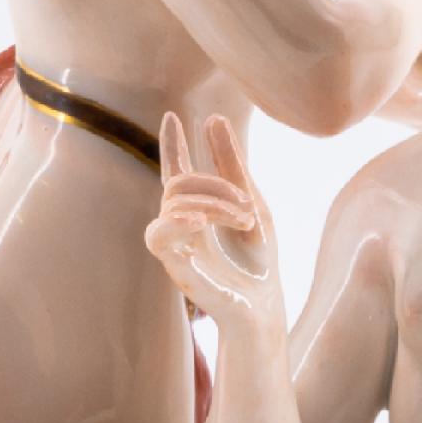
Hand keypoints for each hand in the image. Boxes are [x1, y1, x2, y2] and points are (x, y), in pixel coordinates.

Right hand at [143, 113, 281, 330]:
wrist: (262, 306)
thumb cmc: (257, 261)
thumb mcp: (252, 203)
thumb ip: (232, 164)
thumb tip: (214, 117)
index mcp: (197, 211)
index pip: (176, 172)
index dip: (171, 145)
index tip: (172, 116)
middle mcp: (180, 226)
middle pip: (181, 184)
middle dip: (216, 184)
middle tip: (247, 206)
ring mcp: (175, 244)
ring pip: (173, 202)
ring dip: (213, 203)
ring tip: (243, 220)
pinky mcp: (172, 264)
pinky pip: (159, 233)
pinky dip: (178, 220)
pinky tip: (201, 222)